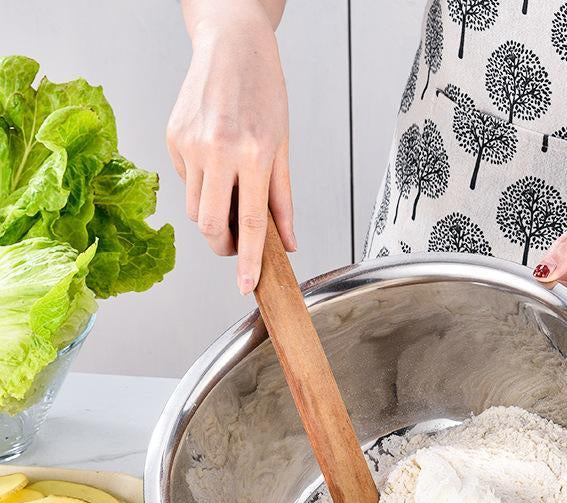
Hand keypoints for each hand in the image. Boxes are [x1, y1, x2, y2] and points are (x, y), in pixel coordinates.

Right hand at [167, 0, 294, 294]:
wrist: (230, 44)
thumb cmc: (263, 90)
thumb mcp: (284, 146)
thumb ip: (283, 200)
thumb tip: (286, 242)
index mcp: (253, 154)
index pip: (249, 224)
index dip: (247, 261)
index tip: (246, 285)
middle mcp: (218, 151)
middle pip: (210, 225)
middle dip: (221, 244)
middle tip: (234, 242)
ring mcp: (190, 145)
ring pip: (194, 209)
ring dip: (211, 214)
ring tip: (229, 188)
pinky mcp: (172, 138)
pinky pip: (185, 182)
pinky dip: (201, 184)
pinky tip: (213, 160)